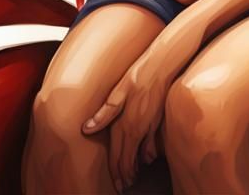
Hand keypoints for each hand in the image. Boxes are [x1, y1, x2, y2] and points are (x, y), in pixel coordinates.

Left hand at [83, 53, 171, 191]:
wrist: (163, 66)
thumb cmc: (139, 75)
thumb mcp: (118, 91)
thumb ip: (104, 113)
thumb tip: (86, 128)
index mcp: (124, 124)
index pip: (118, 157)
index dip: (116, 173)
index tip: (117, 184)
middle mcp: (136, 129)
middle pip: (129, 159)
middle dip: (125, 175)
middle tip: (124, 186)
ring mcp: (148, 126)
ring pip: (141, 154)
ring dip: (136, 167)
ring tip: (133, 176)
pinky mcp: (156, 120)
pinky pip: (151, 144)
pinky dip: (148, 154)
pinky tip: (147, 157)